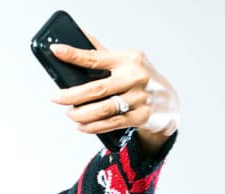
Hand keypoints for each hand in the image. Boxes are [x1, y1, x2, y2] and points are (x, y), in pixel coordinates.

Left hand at [49, 35, 178, 155]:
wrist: (168, 102)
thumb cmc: (140, 79)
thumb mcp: (126, 61)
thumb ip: (101, 52)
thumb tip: (78, 35)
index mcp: (129, 59)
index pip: (96, 58)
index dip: (74, 55)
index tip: (57, 51)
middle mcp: (136, 77)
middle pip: (96, 88)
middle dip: (71, 95)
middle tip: (56, 98)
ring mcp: (139, 98)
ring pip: (103, 109)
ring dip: (81, 114)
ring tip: (70, 114)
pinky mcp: (141, 116)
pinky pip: (111, 123)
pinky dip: (92, 127)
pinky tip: (81, 126)